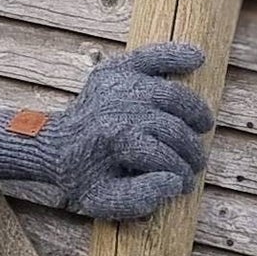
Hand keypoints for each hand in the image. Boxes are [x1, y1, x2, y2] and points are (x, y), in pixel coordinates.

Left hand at [0, 42, 214, 219]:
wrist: (54, 146)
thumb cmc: (82, 175)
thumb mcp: (102, 200)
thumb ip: (140, 199)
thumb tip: (175, 181)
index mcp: (113, 139)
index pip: (165, 157)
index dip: (181, 175)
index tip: (184, 185)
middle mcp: (117, 107)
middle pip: (173, 128)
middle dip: (191, 151)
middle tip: (195, 163)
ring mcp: (118, 85)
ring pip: (174, 95)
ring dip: (196, 113)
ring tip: (202, 128)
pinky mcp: (116, 70)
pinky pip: (151, 57)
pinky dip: (174, 55)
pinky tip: (197, 58)